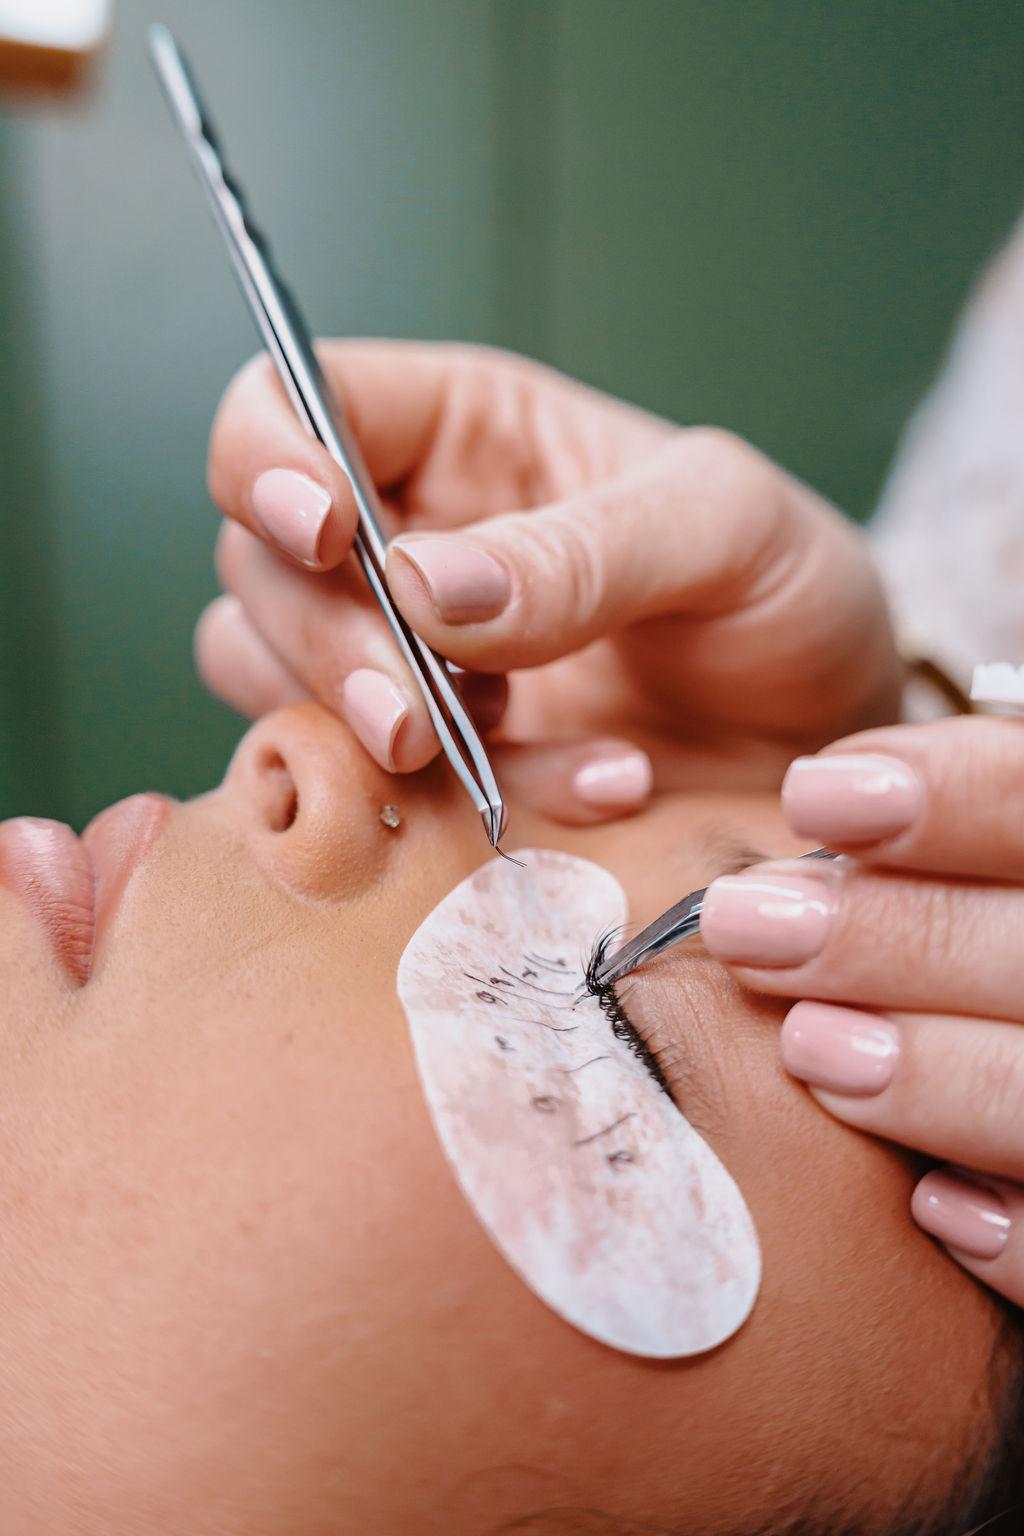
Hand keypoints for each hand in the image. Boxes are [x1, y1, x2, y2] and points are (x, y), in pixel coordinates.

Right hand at [198, 340, 899, 819]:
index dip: (268, 455)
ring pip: (269, 675)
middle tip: (416, 716)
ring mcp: (403, 659)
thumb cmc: (785, 601)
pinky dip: (432, 807)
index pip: (293, 401)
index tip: (324, 531)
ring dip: (355, 729)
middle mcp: (406, 539)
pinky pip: (352, 784)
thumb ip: (585, 547)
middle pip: (258, 560)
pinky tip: (580, 791)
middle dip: (322, 640)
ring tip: (502, 753)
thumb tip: (425, 587)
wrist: (820, 753)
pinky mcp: (420, 766)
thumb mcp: (727, 531)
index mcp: (461, 432)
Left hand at [699, 714, 1023, 1305]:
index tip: (808, 795)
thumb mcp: (977, 874)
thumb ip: (932, 839)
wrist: (1021, 1045)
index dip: (950, 795)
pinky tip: (932, 1208)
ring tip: (808, 1051)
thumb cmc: (973, 959)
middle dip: (898, 938)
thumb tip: (817, 798)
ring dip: (938, 1076)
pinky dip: (1019, 1235)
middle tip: (742, 926)